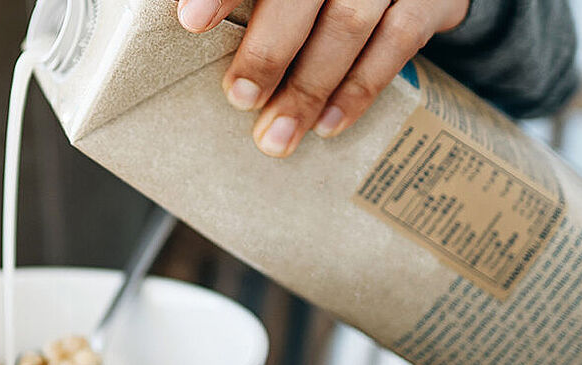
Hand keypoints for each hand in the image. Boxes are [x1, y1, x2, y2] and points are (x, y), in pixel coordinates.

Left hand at [176, 0, 468, 156]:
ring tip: (277, 134)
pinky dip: (359, 88)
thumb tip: (184, 21)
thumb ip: (245, 1)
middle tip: (239, 98)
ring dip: (309, 88)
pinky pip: (398, 42)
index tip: (191, 22)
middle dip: (268, 51)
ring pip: (349, 25)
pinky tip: (328, 124)